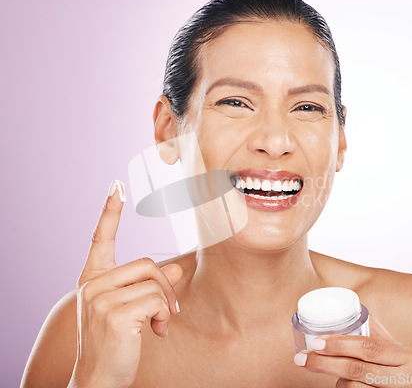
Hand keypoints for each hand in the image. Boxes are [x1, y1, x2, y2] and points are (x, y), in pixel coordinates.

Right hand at [69, 180, 182, 387]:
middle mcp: (92, 284)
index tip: (115, 186)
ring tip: (160, 324)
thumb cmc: (115, 342)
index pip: (100, 238)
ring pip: (154, 281)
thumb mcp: (132, 308)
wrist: (98, 379)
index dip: (109, 212)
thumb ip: (149, 286)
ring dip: (166, 305)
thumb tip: (176, 267)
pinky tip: (157, 331)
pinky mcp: (113, 313)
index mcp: (92, 279)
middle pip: (146, 264)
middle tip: (169, 311)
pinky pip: (157, 300)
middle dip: (165, 286)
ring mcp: (99, 298)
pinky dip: (164, 315)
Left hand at [294, 314, 411, 386]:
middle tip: (301, 359)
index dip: (339, 344)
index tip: (315, 341)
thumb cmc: (408, 376)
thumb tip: (352, 306)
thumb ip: (378, 335)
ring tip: (333, 375)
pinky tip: (343, 385)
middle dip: (324, 363)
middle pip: (357, 369)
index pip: (369, 347)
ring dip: (337, 381)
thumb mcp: (401, 354)